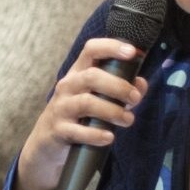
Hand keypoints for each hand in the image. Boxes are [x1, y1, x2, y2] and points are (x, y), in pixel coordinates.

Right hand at [14, 39, 147, 189]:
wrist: (47, 143)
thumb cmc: (78, 116)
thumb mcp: (97, 98)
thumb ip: (120, 90)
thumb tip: (141, 84)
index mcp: (78, 73)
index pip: (91, 50)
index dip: (111, 47)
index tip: (132, 52)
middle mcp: (67, 86)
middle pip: (92, 77)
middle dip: (118, 86)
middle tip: (135, 98)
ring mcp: (61, 108)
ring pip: (87, 103)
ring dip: (112, 111)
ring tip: (128, 120)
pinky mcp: (59, 130)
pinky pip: (78, 131)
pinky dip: (96, 134)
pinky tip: (109, 137)